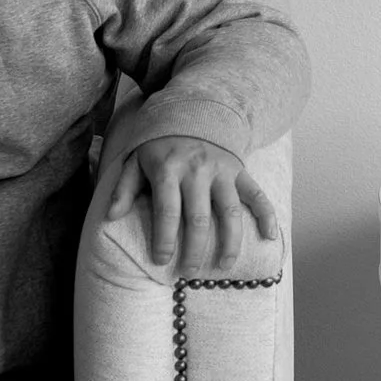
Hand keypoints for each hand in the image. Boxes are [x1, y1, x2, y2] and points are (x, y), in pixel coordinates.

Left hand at [103, 134, 279, 274]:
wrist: (192, 109)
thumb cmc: (159, 144)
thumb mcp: (135, 160)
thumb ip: (124, 188)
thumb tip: (111, 217)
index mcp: (168, 169)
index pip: (166, 210)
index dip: (164, 239)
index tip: (161, 260)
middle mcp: (197, 170)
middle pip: (198, 217)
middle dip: (194, 249)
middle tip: (189, 270)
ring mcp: (222, 170)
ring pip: (229, 211)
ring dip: (229, 242)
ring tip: (224, 265)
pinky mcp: (239, 170)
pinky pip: (256, 193)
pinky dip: (267, 215)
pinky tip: (270, 237)